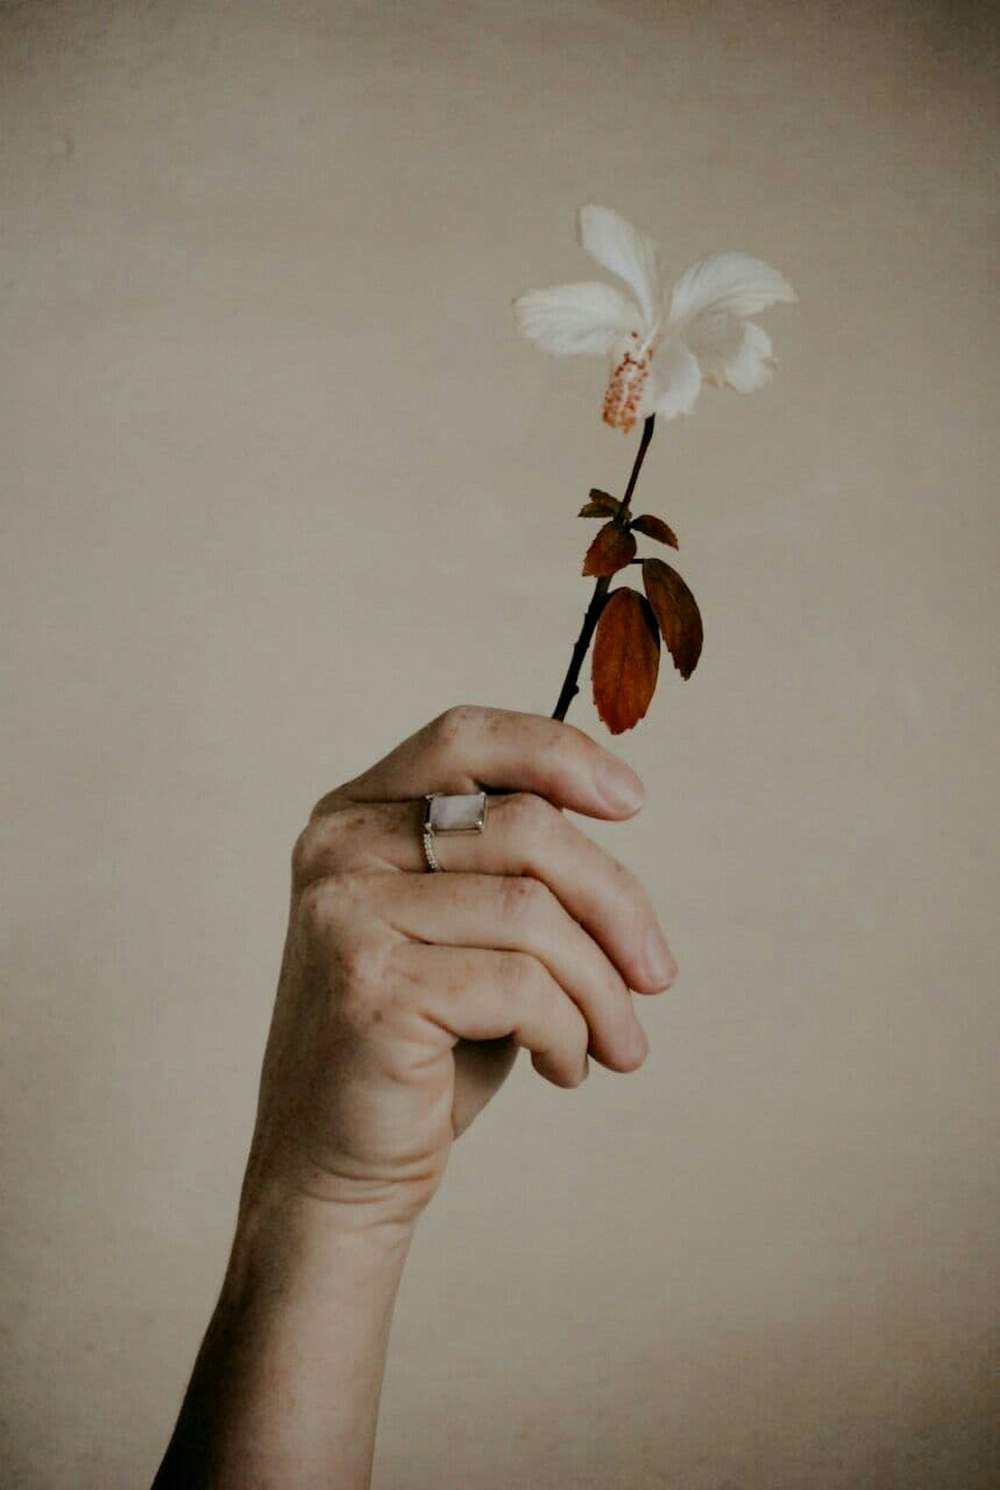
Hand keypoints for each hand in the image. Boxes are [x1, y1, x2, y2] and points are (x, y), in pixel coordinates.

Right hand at [241, 706, 677, 1232]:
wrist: (336, 1169)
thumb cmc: (421, 1046)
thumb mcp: (468, 933)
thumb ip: (511, 865)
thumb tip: (616, 807)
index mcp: (355, 816)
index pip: (465, 738)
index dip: (557, 753)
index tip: (632, 801)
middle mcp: (339, 849)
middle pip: (526, 826)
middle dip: (616, 903)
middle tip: (657, 976)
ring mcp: (346, 913)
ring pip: (534, 912)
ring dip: (601, 988)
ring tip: (617, 1044)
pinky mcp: (371, 985)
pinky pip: (522, 985)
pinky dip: (569, 1031)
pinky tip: (564, 1068)